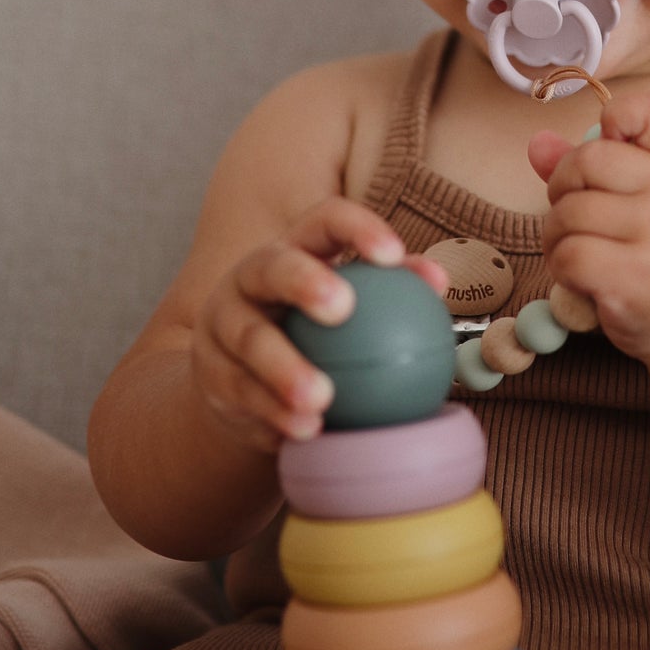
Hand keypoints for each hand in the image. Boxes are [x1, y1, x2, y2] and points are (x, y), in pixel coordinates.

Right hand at [191, 200, 445, 453]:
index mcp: (294, 250)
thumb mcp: (349, 308)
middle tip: (342, 309)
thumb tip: (438, 283)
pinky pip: (241, 393)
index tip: (392, 256)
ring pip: (250, 340)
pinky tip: (306, 429)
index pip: (324, 221)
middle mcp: (251, 279)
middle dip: (304, 282)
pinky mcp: (210, 373)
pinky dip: (274, 413)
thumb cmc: (315, 336)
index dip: (357, 229)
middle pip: (272, 268)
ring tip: (322, 397)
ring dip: (286, 368)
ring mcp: (223, 325)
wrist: (245, 382)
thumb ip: (393, 292)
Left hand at [527, 90, 649, 362]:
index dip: (616, 117)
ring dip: (556, 237)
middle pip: (585, 160)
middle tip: (574, 218)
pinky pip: (568, 254)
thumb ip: (595, 169)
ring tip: (578, 254)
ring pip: (568, 212)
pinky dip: (561, 268)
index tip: (609, 145)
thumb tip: (537, 144)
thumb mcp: (648, 201)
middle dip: (562, 190)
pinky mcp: (637, 276)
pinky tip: (581, 279)